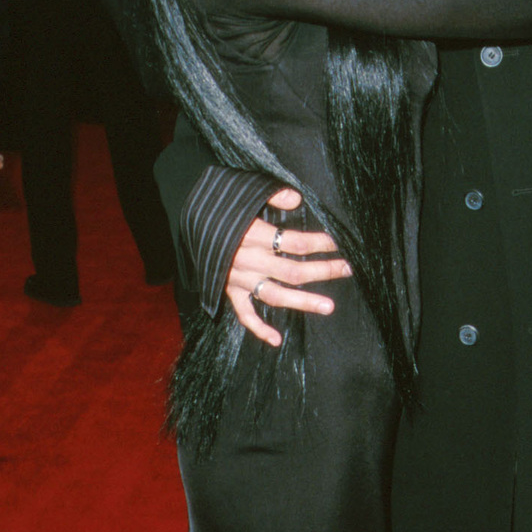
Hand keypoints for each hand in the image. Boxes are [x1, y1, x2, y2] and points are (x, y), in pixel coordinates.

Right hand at [226, 187, 352, 346]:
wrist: (183, 218)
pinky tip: (276, 340)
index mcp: (253, 235)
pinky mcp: (229, 290)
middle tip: (348, 269)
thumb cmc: (218, 204)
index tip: (341, 243)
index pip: (296, 243)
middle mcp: (249, 261)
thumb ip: (270, 195)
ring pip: (275, 296)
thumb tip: (296, 199)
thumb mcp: (242, 191)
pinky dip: (258, 328)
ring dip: (303, 302)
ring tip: (328, 306)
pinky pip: (244, 314)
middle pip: (293, 271)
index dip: (321, 243)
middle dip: (323, 271)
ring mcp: (239, 279)